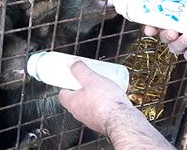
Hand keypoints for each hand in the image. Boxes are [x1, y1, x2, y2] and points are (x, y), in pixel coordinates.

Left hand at [58, 62, 174, 149]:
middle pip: (77, 99)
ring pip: (90, 105)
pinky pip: (102, 111)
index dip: (66, 85)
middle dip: (83, 89)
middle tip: (89, 80)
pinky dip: (106, 104)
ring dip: (95, 97)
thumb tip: (72, 63)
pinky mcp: (105, 122)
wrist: (123, 120)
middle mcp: (80, 114)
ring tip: (103, 87)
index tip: (71, 78)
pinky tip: (113, 98)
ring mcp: (92, 120)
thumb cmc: (106, 102)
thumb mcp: (90, 78)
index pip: (63, 94)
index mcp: (73, 103)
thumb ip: (79, 70)